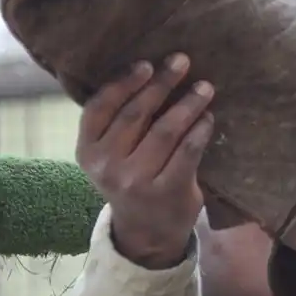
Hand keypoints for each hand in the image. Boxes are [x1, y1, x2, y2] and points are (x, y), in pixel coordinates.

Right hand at [75, 53, 215, 269]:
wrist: (145, 233)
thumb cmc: (130, 178)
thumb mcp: (109, 155)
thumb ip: (118, 121)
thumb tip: (150, 69)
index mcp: (87, 151)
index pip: (100, 107)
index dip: (124, 82)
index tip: (146, 64)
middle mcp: (106, 166)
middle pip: (136, 114)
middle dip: (161, 83)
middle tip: (182, 61)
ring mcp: (136, 181)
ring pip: (165, 130)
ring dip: (188, 104)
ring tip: (204, 87)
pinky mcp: (166, 192)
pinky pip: (188, 151)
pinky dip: (200, 130)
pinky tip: (208, 118)